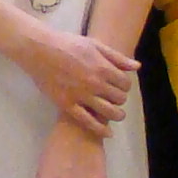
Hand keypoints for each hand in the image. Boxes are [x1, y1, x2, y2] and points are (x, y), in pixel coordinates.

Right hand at [14, 21, 139, 136]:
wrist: (40, 50)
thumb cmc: (68, 44)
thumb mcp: (95, 45)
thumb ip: (117, 57)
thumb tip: (137, 67)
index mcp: (103, 68)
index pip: (125, 84)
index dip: (125, 86)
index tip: (120, 86)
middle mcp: (95, 84)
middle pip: (119, 99)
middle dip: (120, 99)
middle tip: (114, 98)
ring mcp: (82, 96)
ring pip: (108, 113)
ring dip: (116, 115)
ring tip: (115, 114)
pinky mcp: (68, 105)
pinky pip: (88, 122)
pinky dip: (100, 130)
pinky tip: (107, 133)